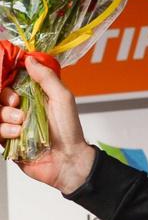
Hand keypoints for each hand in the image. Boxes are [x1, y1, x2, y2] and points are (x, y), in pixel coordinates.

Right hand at [0, 58, 94, 193]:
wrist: (68, 160)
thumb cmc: (69, 130)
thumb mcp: (62, 98)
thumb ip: (47, 78)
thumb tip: (30, 60)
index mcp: (34, 97)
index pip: (11, 83)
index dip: (7, 84)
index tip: (15, 89)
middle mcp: (21, 109)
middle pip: (0, 97)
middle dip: (5, 100)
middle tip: (17, 105)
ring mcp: (13, 125)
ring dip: (6, 117)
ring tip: (21, 124)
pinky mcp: (7, 140)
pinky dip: (5, 131)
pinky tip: (17, 135)